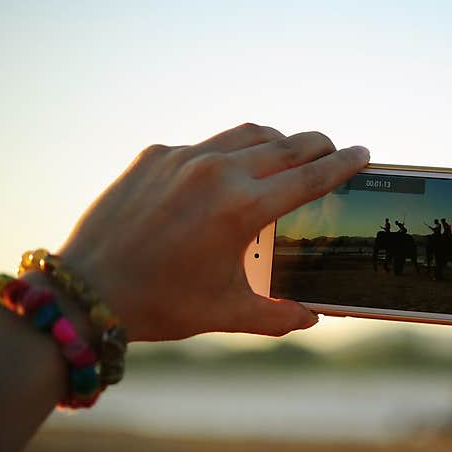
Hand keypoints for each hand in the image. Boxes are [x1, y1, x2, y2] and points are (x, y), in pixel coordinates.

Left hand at [58, 123, 369, 340]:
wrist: (87, 291)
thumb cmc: (162, 305)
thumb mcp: (227, 313)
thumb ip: (278, 315)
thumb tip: (312, 318)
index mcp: (242, 208)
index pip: (310, 176)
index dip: (343, 164)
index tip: (364, 153)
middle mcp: (217, 172)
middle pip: (286, 144)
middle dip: (317, 145)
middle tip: (333, 150)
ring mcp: (182, 158)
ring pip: (247, 134)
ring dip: (277, 140)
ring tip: (288, 152)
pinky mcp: (154, 155)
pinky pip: (206, 144)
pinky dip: (229, 152)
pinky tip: (228, 172)